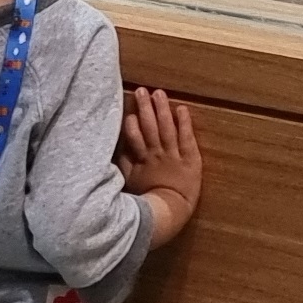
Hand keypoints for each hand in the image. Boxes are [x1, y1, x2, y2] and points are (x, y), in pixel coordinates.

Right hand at [119, 87, 203, 242]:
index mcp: (141, 161)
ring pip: (166, 128)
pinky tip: (181, 108)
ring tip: (158, 93)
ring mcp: (173, 155)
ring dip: (162, 109)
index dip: (131, 123)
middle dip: (144, 108)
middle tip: (141, 90)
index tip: (127, 110)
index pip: (133, 138)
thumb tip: (112, 147)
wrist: (171, 212)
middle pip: (149, 127)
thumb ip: (121, 163)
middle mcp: (156, 155)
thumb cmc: (149, 198)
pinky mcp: (190, 158)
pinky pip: (186, 137)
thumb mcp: (129, 182)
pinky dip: (184, 122)